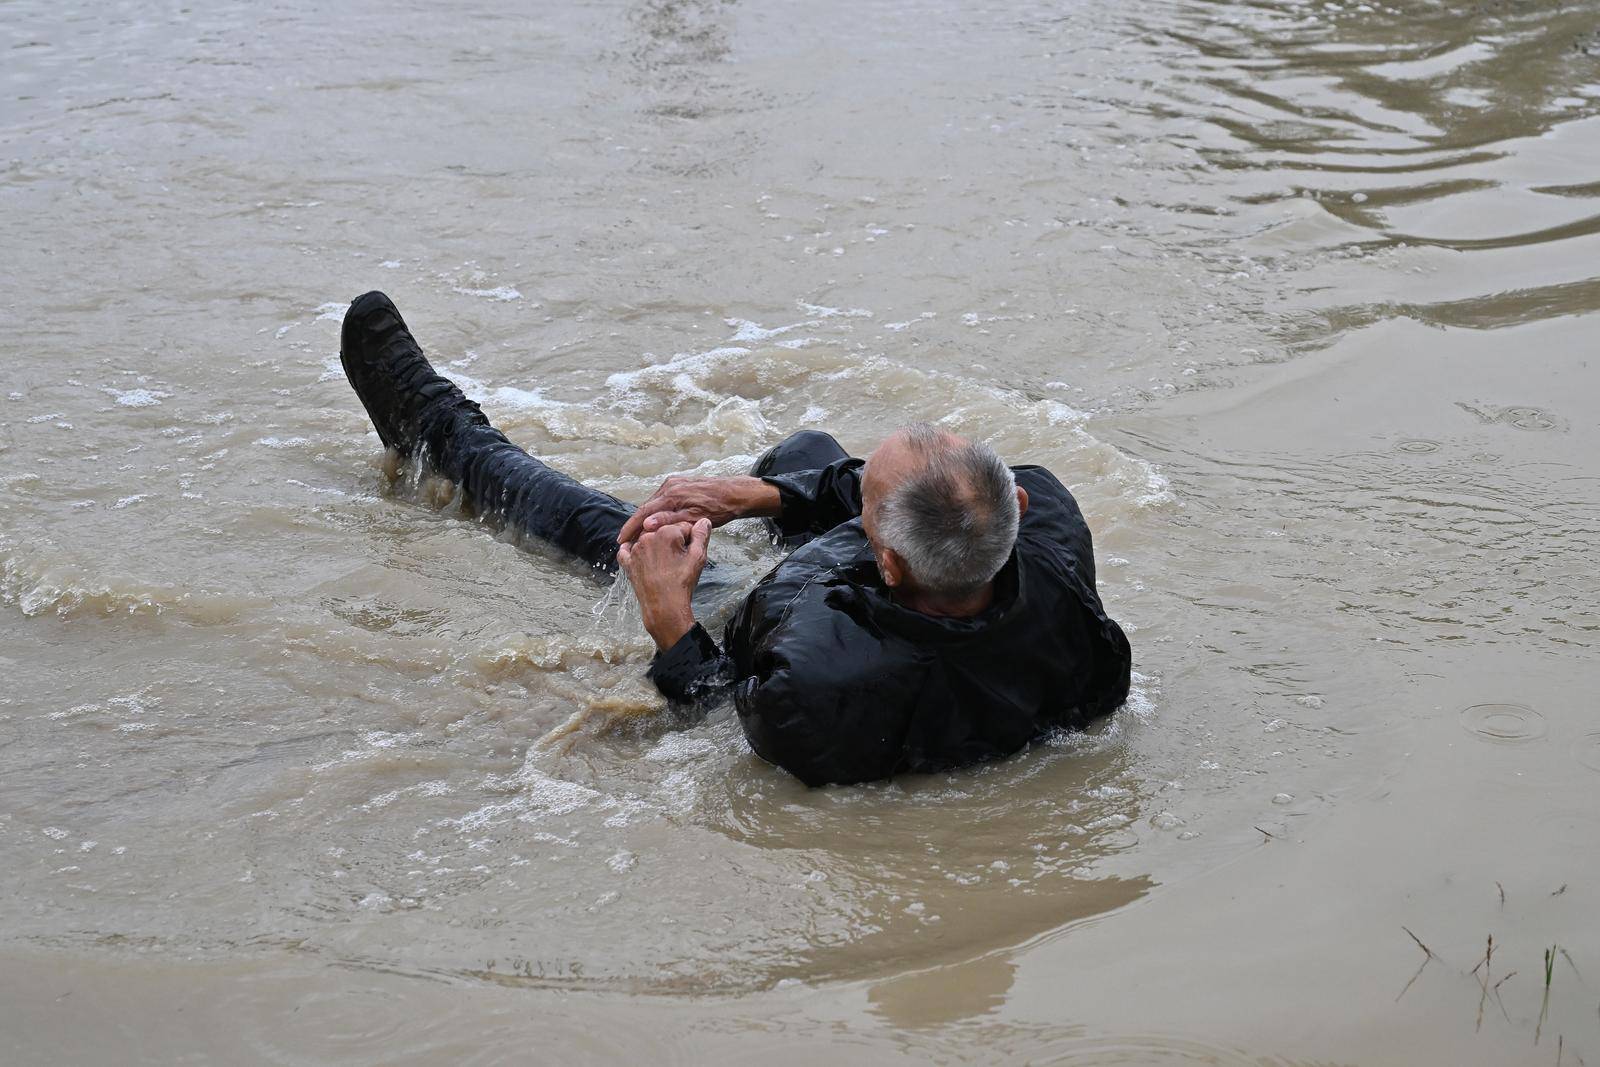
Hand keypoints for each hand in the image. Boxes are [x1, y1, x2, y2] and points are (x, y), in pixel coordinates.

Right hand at [617, 475, 779, 544]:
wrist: (735, 494)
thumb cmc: (718, 508)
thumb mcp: (694, 518)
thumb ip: (669, 521)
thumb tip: (647, 524)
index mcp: (671, 494)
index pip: (644, 512)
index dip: (630, 527)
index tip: (621, 540)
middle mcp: (669, 485)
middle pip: (646, 507)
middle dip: (636, 525)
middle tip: (627, 542)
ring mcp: (674, 483)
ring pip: (654, 504)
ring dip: (646, 518)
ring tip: (638, 535)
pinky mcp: (680, 484)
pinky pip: (663, 500)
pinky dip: (656, 511)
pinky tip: (655, 522)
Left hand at [617, 518, 711, 649]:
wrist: (664, 607)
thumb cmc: (681, 583)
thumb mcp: (698, 558)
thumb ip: (702, 536)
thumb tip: (703, 521)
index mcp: (667, 532)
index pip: (683, 527)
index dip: (690, 538)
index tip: (691, 550)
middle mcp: (648, 537)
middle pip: (665, 531)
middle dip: (672, 541)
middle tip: (678, 558)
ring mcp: (635, 550)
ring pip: (648, 539)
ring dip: (655, 545)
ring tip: (664, 562)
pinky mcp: (628, 562)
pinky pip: (626, 550)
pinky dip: (632, 551)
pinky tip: (641, 556)